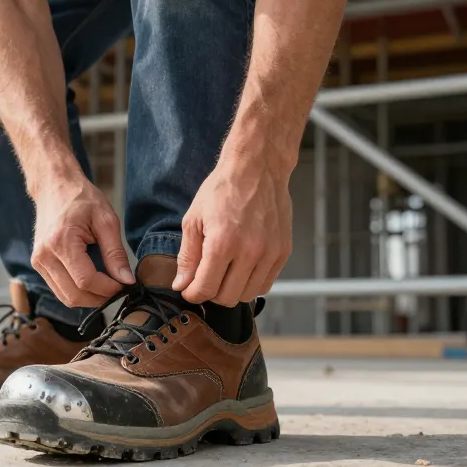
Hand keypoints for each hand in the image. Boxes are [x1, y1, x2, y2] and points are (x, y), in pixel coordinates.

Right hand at [31, 175, 134, 306]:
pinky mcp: (38, 264)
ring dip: (89, 297)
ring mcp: (38, 262)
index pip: (86, 281)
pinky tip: (92, 279)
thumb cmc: (80, 198)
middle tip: (118, 288)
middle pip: (74, 295)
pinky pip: (59, 289)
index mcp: (61, 242)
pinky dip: (77, 290)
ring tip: (106, 284)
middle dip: (100, 298)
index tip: (124, 284)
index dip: (108, 289)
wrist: (54, 185)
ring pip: (65, 297)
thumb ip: (115, 253)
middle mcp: (44, 256)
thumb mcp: (106, 220)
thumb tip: (126, 280)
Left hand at [173, 149, 292, 305]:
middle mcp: (249, 251)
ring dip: (232, 290)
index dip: (193, 295)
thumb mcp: (194, 219)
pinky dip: (251, 283)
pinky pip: (266, 284)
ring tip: (223, 273)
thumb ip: (187, 256)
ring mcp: (269, 253)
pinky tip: (241, 269)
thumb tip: (182, 284)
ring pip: (248, 295)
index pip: (206, 289)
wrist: (257, 168)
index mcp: (222, 243)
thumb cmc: (224, 189)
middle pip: (227, 298)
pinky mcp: (283, 251)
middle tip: (204, 280)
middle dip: (210, 294)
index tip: (189, 290)